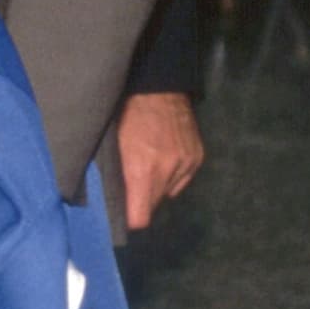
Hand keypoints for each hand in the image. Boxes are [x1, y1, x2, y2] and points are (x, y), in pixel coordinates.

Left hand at [117, 91, 204, 230]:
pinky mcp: (198, 157)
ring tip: (148, 165)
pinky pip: (182, 179)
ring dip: (158, 186)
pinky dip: (172, 174)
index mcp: (142, 170)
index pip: (140, 217)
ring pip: (169, 192)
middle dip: (142, 200)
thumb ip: (115, 178)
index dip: (131, 219)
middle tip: (131, 185)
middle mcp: (168, 171)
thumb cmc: (125, 116)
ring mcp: (187, 164)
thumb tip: (113, 204)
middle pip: (155, 206)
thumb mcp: (112, 147)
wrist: (158, 89)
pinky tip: (163, 158)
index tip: (123, 216)